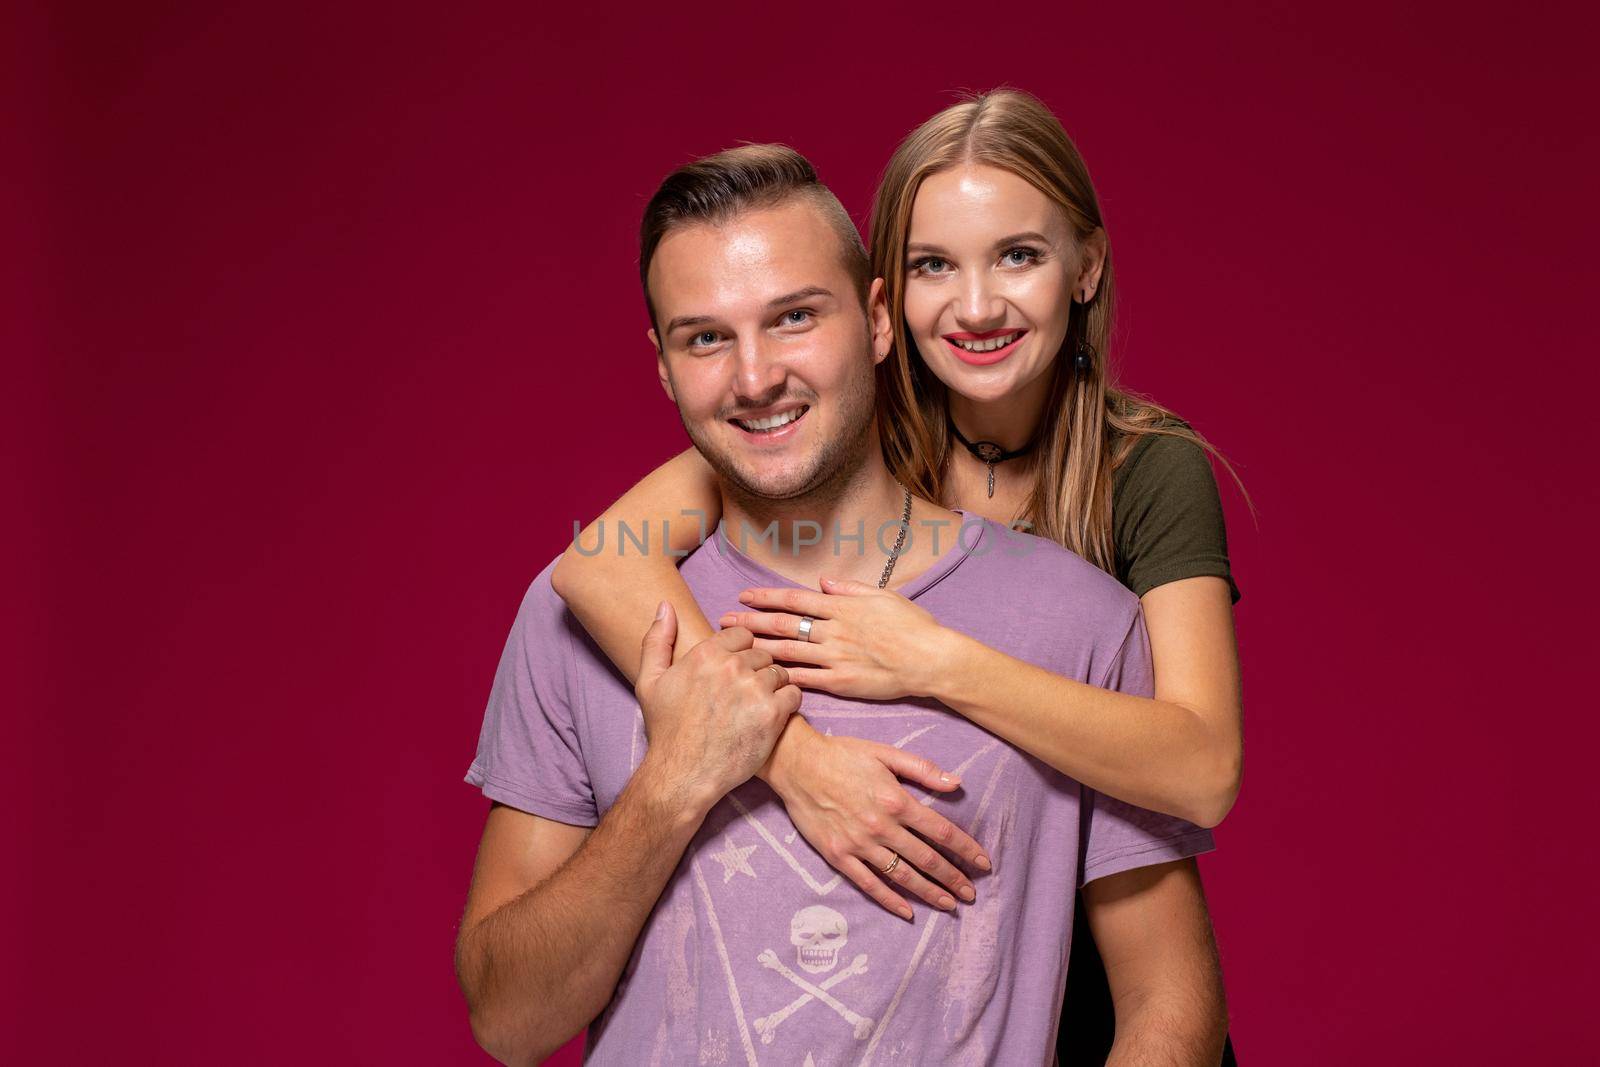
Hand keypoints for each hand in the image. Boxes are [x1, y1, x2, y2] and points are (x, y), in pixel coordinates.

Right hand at [634, 602, 800, 811]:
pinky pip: (794, 694)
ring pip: (780, 672)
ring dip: (773, 686)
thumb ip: (657, 639)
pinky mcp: (773, 714)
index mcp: (706, 653)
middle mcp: (732, 666)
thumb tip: (665, 606)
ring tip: (757, 706)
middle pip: (763, 653)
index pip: (742, 635)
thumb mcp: (650, 681)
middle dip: (757, 670)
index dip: (740, 653)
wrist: (684, 774)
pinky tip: (771, 715)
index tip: (734, 673)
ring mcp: (755, 689)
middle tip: (745, 694)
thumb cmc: (667, 730)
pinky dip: (787, 703)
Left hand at [718, 577, 954, 699]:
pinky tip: (762, 676)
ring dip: (758, 648)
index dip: (765, 597)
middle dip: (750, 622)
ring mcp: (835, 658)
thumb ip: (848, 589)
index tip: (743, 595)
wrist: (931, 660)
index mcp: (841, 607)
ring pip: (787, 652)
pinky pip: (804, 679)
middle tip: (724, 622)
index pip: (794, 599)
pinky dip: (782, 676)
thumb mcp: (882, 596)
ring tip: (734, 649)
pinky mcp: (840, 683)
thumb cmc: (912, 625)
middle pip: (782, 624)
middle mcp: (833, 630)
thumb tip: (822, 582)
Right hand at [767, 726, 991, 920]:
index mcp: (897, 800)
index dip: (966, 849)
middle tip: (971, 893)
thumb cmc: (843, 755)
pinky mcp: (838, 856)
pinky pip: (869, 884)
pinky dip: (890, 901)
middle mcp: (882, 827)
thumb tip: (956, 783)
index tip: (984, 863)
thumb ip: (922, 769)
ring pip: (902, 876)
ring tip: (949, 904)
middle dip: (953, 878)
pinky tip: (908, 912)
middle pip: (926, 859)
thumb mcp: (885, 752)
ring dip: (929, 892)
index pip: (942, 831)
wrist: (797, 764)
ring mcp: (859, 845)